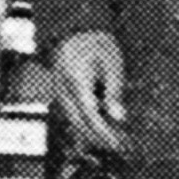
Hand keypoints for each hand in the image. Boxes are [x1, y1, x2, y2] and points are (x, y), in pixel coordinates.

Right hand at [52, 32, 126, 152]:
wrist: (77, 31)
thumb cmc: (99, 44)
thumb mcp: (113, 62)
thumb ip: (114, 90)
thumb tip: (119, 118)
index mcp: (77, 79)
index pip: (90, 114)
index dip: (104, 132)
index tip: (120, 143)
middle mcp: (62, 88)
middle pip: (79, 122)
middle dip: (99, 138)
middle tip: (121, 147)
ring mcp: (58, 91)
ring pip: (72, 122)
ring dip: (92, 135)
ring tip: (113, 142)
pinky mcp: (59, 94)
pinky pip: (69, 116)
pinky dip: (84, 126)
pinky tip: (100, 131)